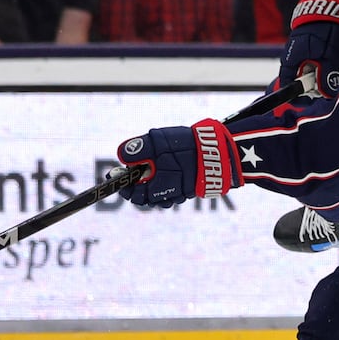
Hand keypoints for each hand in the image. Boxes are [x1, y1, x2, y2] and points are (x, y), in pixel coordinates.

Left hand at [115, 119, 241, 207]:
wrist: (219, 151)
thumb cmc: (187, 147)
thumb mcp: (158, 141)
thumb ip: (138, 148)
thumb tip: (121, 155)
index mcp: (157, 188)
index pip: (133, 196)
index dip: (124, 185)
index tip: (119, 173)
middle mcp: (169, 195)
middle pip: (144, 197)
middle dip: (138, 183)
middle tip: (137, 167)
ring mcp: (180, 194)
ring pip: (158, 195)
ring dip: (152, 182)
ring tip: (154, 165)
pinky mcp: (189, 189)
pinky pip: (172, 190)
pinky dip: (165, 181)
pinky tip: (168, 166)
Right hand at [280, 0, 338, 96]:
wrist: (335, 3)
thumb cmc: (331, 31)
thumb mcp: (332, 57)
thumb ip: (328, 77)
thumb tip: (325, 95)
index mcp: (292, 60)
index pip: (288, 86)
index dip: (300, 96)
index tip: (313, 100)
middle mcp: (292, 55)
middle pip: (299, 79)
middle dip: (313, 85)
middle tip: (330, 83)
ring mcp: (300, 47)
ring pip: (308, 69)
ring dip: (320, 73)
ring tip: (335, 67)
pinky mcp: (309, 42)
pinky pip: (313, 59)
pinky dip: (323, 63)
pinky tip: (335, 58)